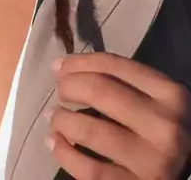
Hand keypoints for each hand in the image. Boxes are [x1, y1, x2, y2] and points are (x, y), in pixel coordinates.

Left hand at [45, 53, 190, 179]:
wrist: (188, 167)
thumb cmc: (164, 128)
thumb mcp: (156, 98)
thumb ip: (123, 81)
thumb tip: (63, 68)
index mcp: (170, 93)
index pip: (113, 65)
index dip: (78, 62)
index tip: (58, 66)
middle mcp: (164, 125)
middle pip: (100, 91)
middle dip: (69, 86)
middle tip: (60, 91)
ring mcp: (152, 161)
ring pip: (90, 130)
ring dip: (62, 120)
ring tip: (55, 118)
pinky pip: (90, 170)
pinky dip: (64, 153)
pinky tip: (54, 142)